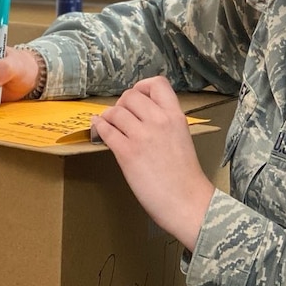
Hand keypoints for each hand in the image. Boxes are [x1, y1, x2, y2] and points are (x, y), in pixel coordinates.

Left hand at [92, 76, 213, 246]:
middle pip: (130, 95)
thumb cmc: (185, 177)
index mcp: (175, 116)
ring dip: (108, 116)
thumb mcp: (182, 138)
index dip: (143, 87)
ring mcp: (142, 136)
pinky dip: (98, 127)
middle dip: (121, 104)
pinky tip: (98, 129)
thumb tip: (140, 117)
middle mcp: (158, 121)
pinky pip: (105, 130)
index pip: (157, 84)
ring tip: (108, 124)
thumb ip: (165, 123)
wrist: (187, 202)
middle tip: (120, 116)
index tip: (138, 98)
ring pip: (115, 111)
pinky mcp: (127, 153)